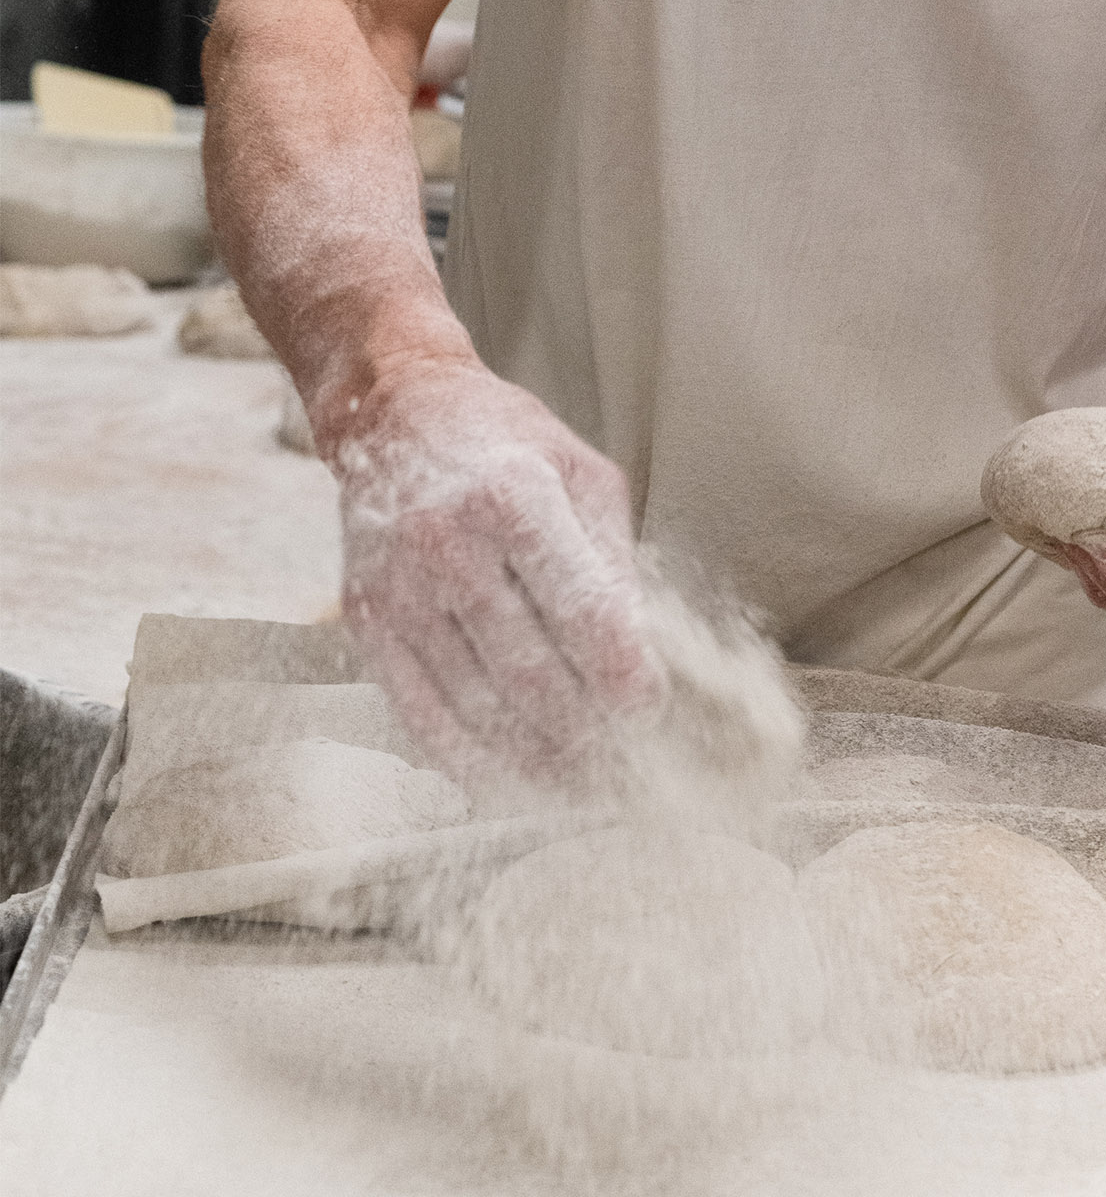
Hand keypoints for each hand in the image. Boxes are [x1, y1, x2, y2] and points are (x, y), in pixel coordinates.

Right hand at [335, 358, 662, 782]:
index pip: (584, 615)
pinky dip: (468, 760)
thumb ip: (613, 564)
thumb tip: (641, 659)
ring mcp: (399, 586)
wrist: (393, 413)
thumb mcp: (583, 474)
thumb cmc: (503, 440)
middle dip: (587, 734)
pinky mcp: (366, 619)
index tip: (648, 709)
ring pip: (476, 708)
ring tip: (580, 783)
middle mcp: (448, 542)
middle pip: (530, 675)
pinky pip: (419, 714)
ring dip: (535, 760)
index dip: (624, 679)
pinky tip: (508, 777)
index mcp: (516, 496)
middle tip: (622, 761)